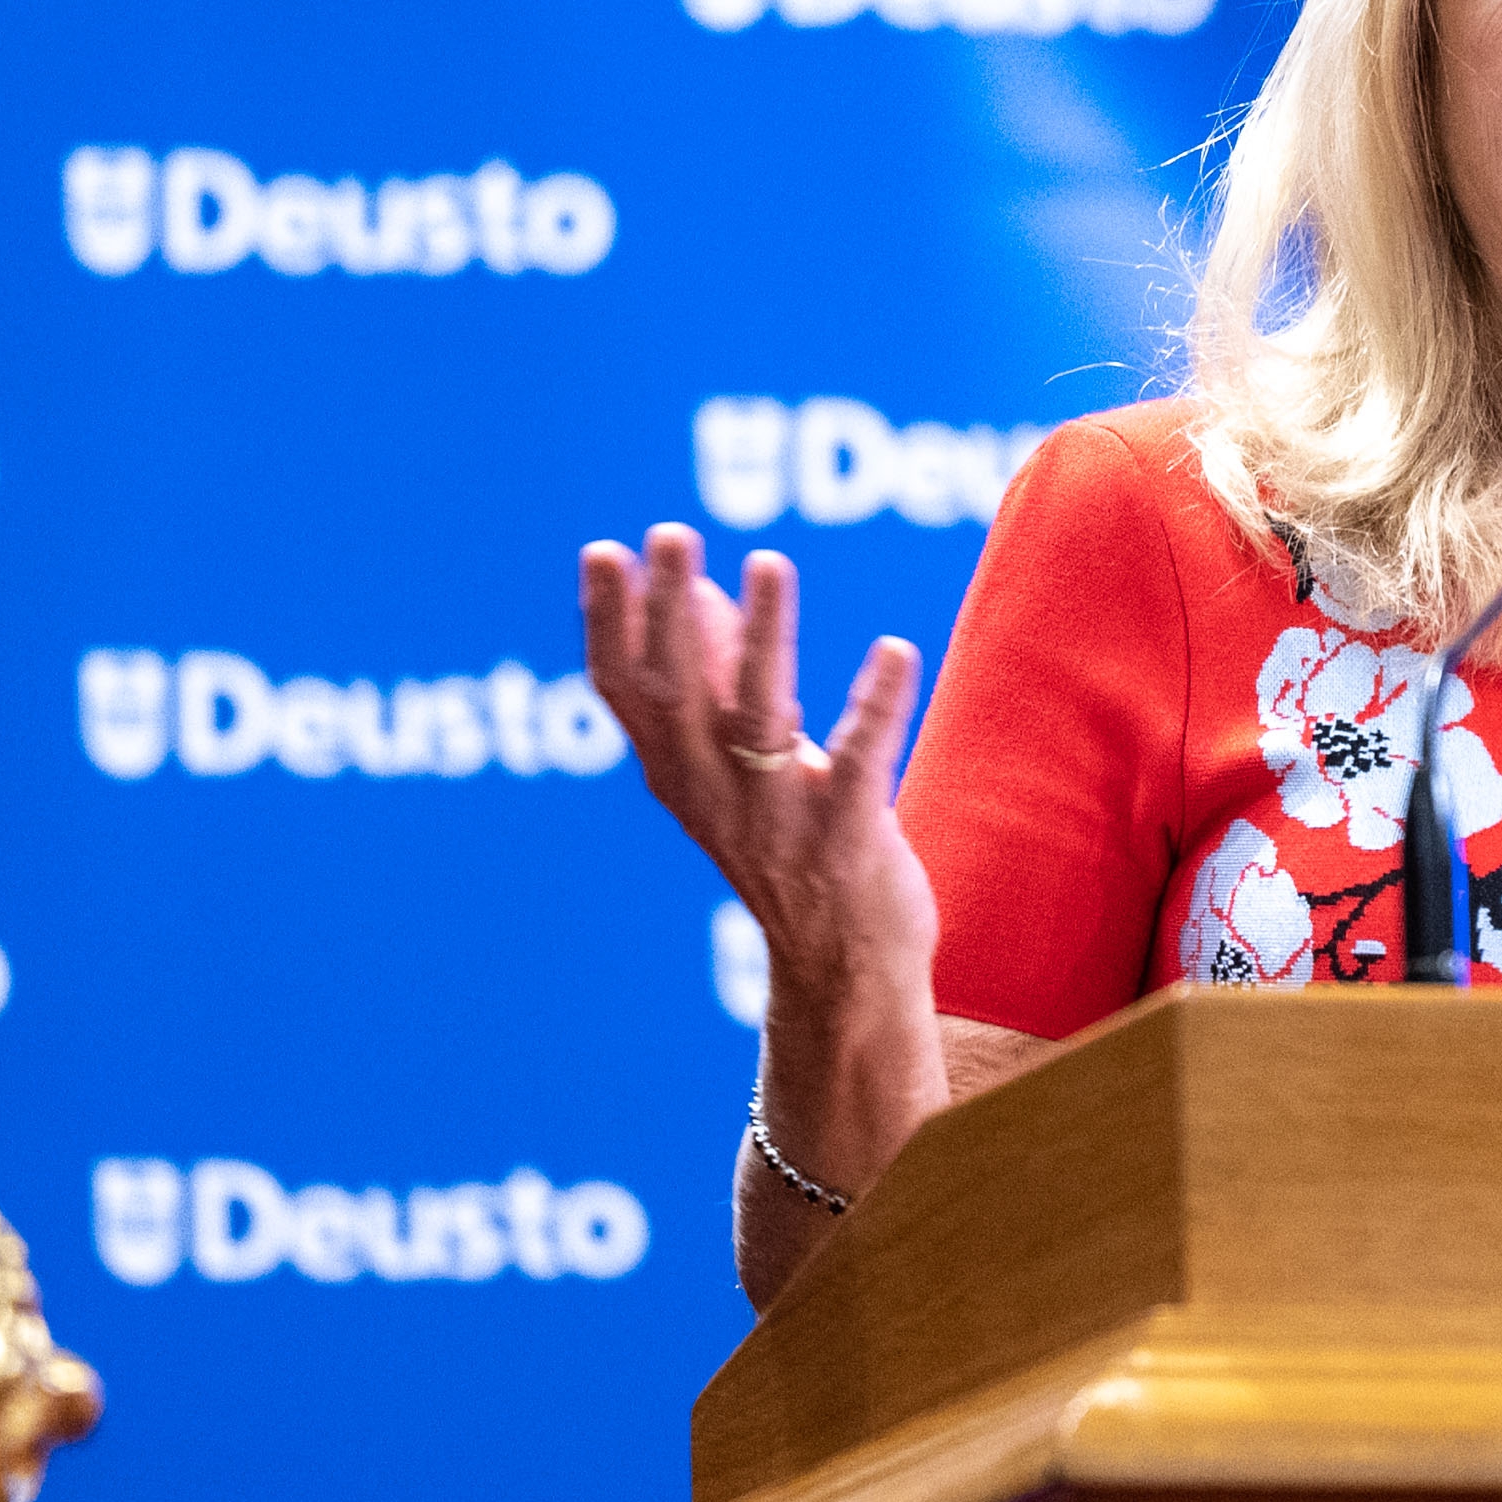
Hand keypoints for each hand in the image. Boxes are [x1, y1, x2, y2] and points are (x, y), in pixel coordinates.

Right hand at [580, 524, 940, 996]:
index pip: (625, 689)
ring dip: (766, 636)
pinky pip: (859, 762)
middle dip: (669, 608)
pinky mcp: (845, 838)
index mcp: (676, 769)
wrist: (842, 968)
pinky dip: (876, 705)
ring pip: (761, 716)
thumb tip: (697, 589)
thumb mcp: (732, 765)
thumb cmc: (788, 846)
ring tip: (769, 562)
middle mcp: (712, 790)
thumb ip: (715, 679)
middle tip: (670, 533)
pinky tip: (894, 650)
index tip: (606, 550)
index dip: (609, 621)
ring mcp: (776, 816)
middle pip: (679, 691)